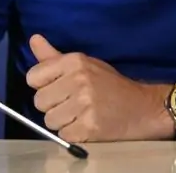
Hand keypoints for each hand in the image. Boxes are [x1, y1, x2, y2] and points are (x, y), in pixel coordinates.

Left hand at [25, 34, 174, 142]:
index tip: (57, 88)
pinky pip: (63, 135)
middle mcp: (78, 80)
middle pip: (39, 101)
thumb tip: (33, 39)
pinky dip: (73, 134)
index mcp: (75, 61)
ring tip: (80, 115)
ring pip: (49, 120)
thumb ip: (54, 57)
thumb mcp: (84, 64)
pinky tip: (87, 125)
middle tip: (72, 104)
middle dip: (52, 106)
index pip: (33, 77)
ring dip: (62, 122)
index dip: (42, 86)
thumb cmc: (110, 85)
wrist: (143, 107)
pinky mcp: (89, 126)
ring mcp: (84, 104)